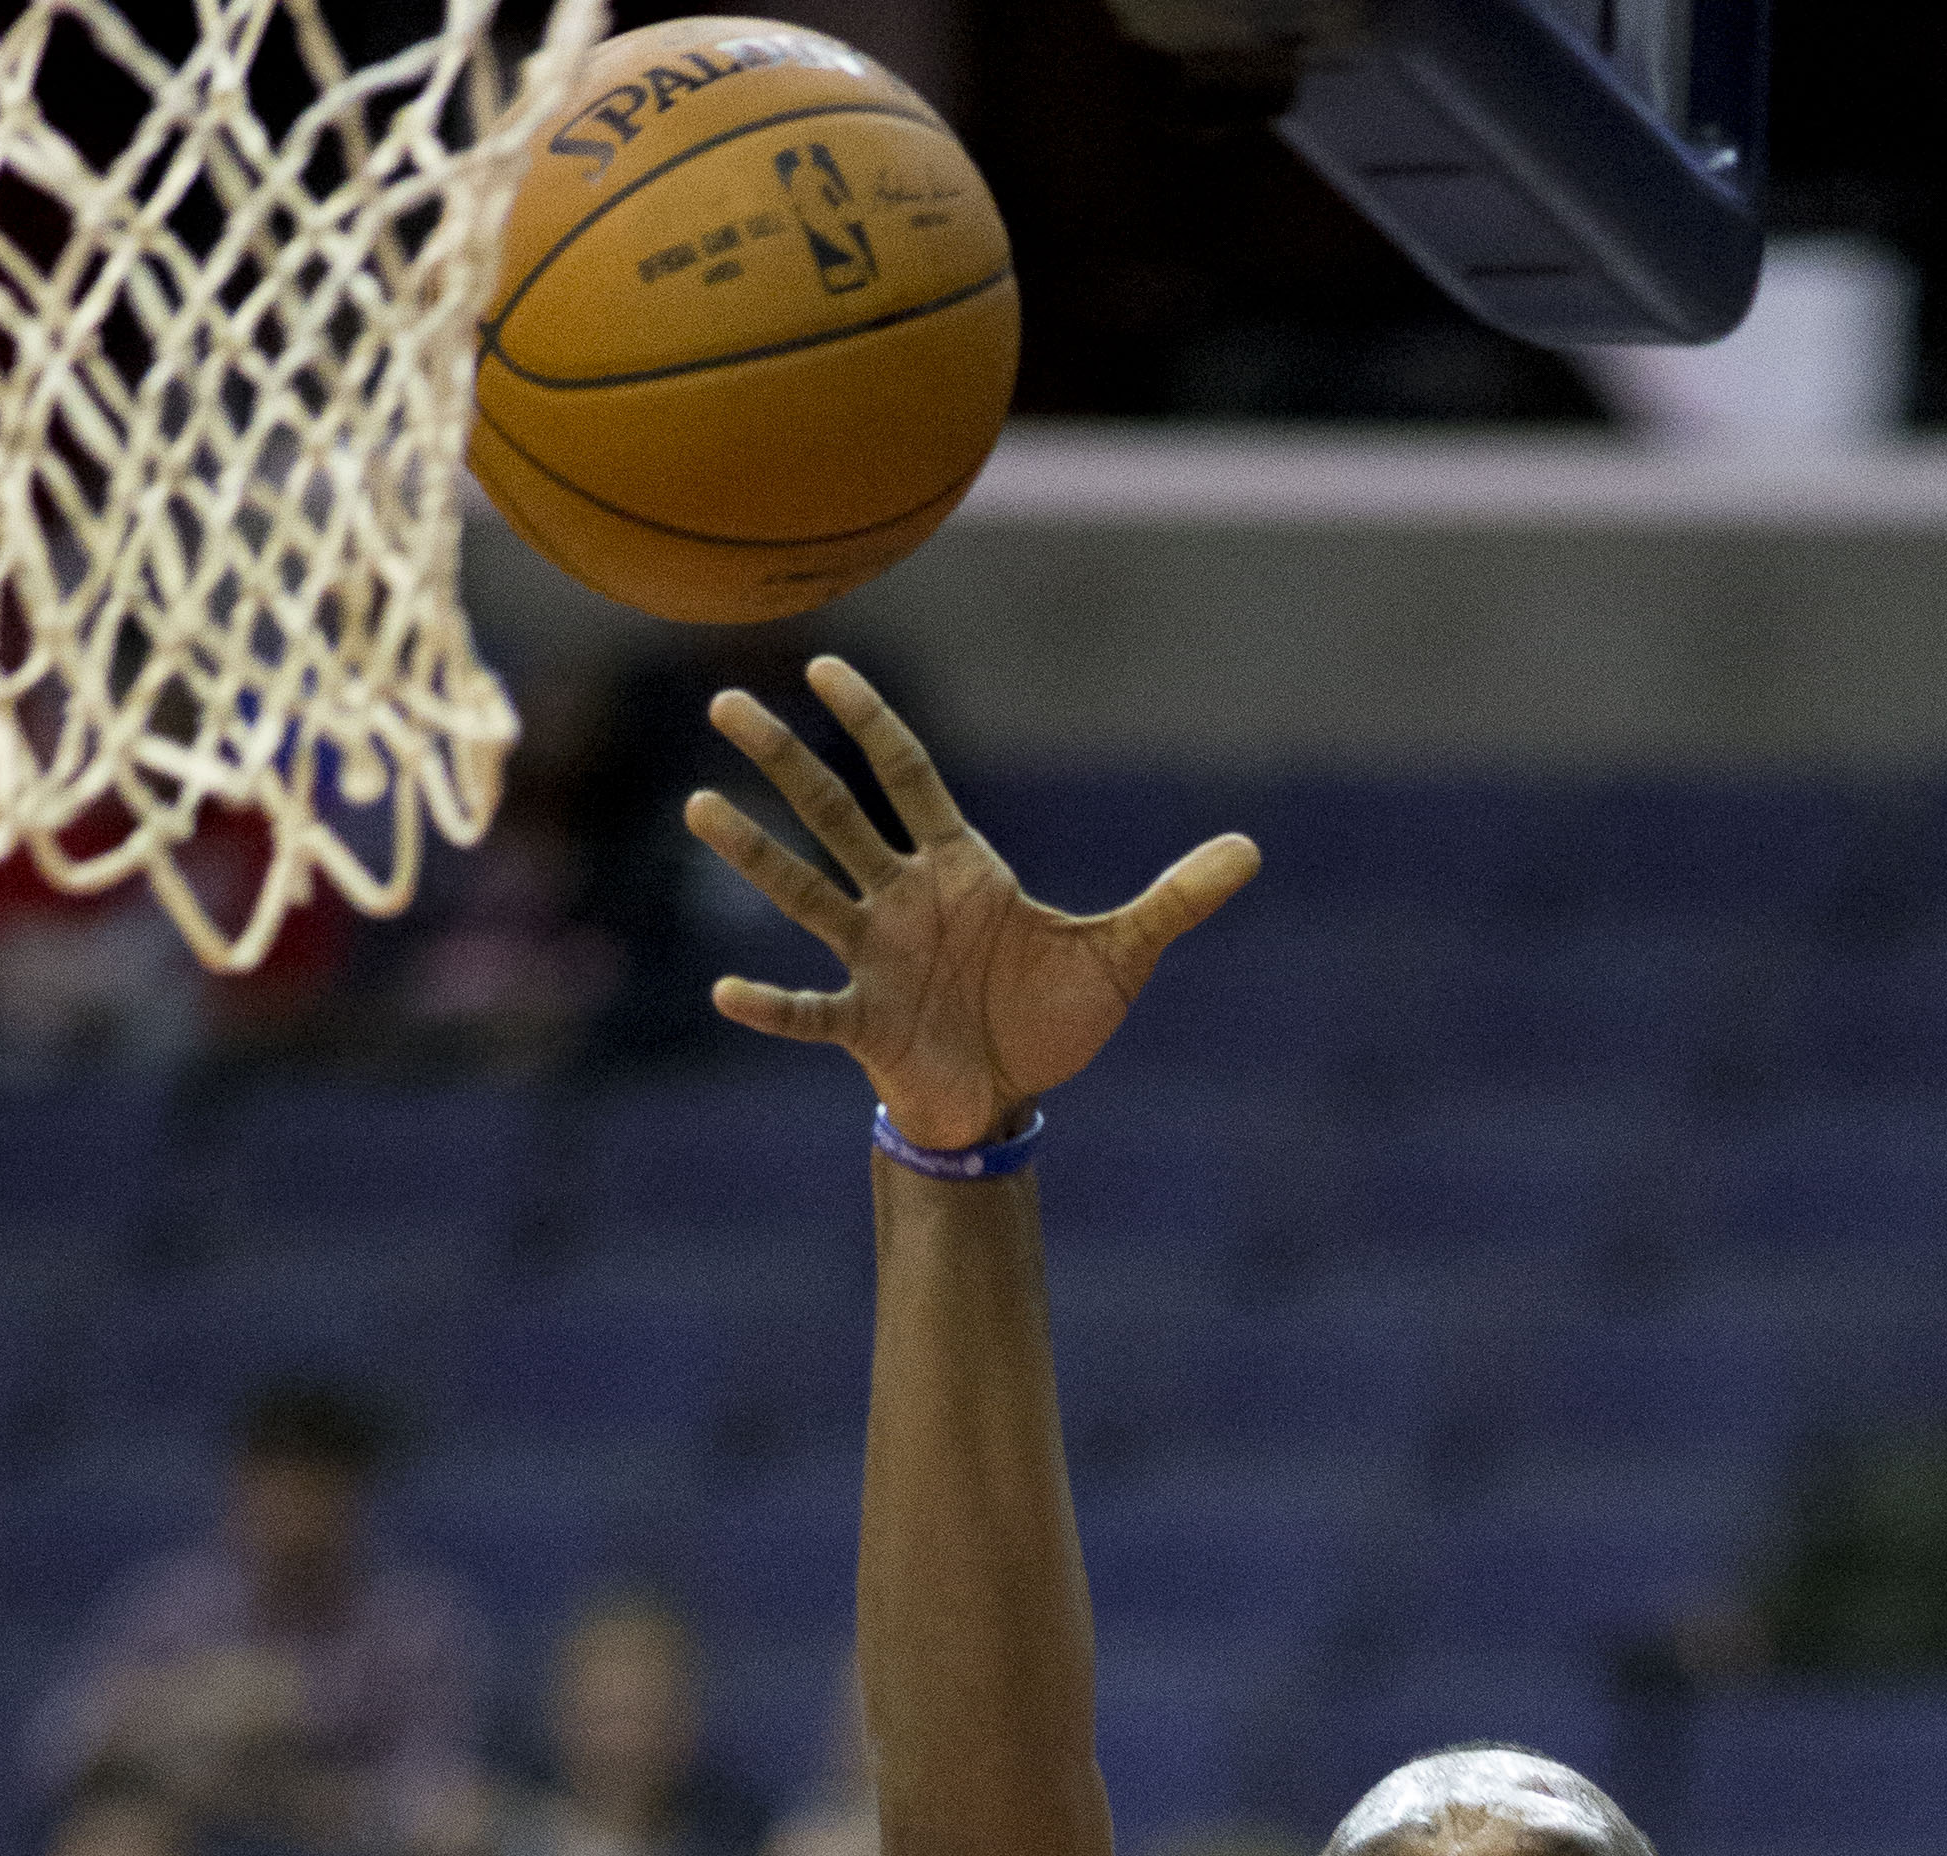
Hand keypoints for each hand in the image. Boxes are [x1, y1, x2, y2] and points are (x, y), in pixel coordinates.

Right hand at [683, 657, 1258, 1150]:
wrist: (1006, 1100)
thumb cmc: (1046, 1018)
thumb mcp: (1121, 956)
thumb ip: (1175, 901)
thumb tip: (1250, 851)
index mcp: (959, 869)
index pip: (907, 775)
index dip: (871, 721)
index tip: (826, 664)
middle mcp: (902, 900)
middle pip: (835, 814)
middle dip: (785, 759)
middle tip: (726, 700)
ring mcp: (875, 958)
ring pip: (805, 893)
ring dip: (753, 855)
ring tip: (696, 805)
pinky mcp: (863, 1024)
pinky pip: (808, 1010)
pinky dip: (770, 1006)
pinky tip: (724, 992)